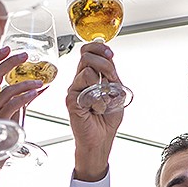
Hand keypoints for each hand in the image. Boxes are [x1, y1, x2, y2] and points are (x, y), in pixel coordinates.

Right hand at [0, 47, 46, 120]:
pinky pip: (13, 104)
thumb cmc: (5, 130)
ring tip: (39, 82)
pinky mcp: (1, 120)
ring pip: (7, 90)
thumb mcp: (15, 109)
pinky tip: (35, 93)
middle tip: (24, 56)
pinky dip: (26, 97)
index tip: (6, 48)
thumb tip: (40, 84)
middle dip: (9, 62)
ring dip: (26, 84)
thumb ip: (24, 96)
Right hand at [66, 42, 123, 179]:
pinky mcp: (71, 100)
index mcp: (90, 75)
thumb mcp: (116, 91)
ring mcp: (74, 90)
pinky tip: (96, 109)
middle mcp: (80, 80)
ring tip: (103, 102)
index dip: (99, 48)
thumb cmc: (107, 118)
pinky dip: (97, 100)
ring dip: (102, 87)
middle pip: (86, 56)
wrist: (102, 138)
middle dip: (104, 65)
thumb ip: (112, 76)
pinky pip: (85, 91)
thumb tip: (109, 61)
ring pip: (87, 72)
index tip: (110, 53)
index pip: (89, 51)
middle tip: (111, 78)